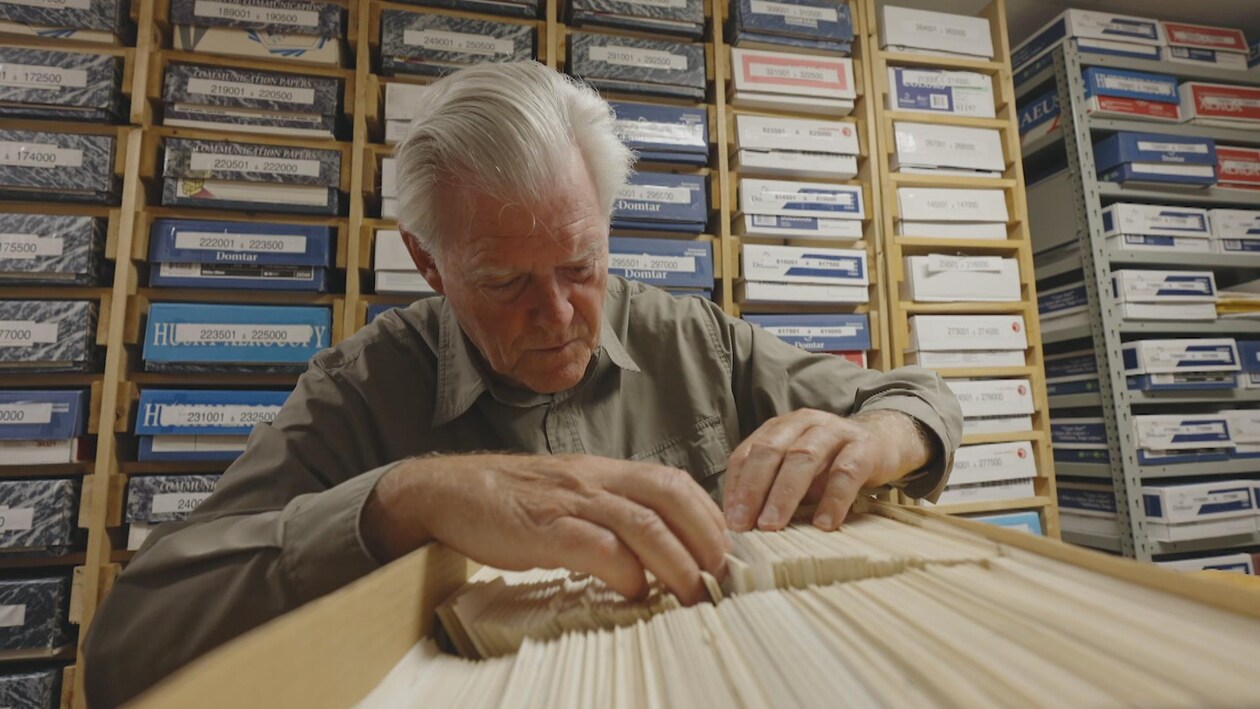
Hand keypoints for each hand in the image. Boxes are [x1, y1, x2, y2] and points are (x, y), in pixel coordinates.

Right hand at [361, 453, 728, 604]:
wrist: (447, 492)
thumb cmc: (513, 502)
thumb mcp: (570, 496)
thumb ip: (610, 514)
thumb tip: (655, 551)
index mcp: (604, 471)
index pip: (672, 482)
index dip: (707, 515)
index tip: (725, 551)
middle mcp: (594, 479)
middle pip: (669, 496)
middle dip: (704, 537)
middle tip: (720, 576)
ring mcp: (569, 501)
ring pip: (642, 523)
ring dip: (676, 561)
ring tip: (691, 593)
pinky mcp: (543, 527)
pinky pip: (596, 546)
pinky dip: (624, 571)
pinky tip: (633, 592)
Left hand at [724, 409, 931, 532]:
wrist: (885, 441)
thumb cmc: (831, 463)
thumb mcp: (797, 471)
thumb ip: (772, 488)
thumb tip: (741, 526)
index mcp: (780, 428)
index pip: (747, 452)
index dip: (736, 486)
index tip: (730, 520)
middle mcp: (803, 423)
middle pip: (770, 451)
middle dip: (753, 489)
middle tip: (744, 525)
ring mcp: (835, 432)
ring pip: (803, 457)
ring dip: (784, 494)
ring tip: (772, 525)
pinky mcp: (865, 448)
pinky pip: (846, 472)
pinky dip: (833, 500)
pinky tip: (824, 524)